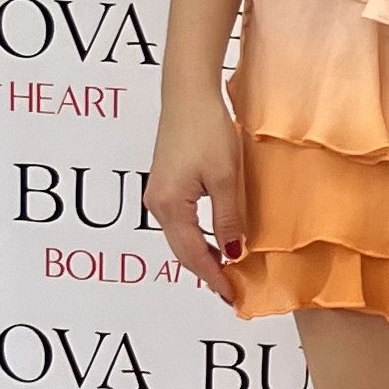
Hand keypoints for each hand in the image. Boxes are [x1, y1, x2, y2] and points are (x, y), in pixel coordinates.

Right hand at [145, 88, 246, 307]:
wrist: (188, 93)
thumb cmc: (206, 129)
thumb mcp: (226, 178)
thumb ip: (227, 218)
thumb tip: (232, 252)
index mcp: (169, 207)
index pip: (193, 254)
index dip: (213, 277)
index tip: (231, 296)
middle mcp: (157, 204)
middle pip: (182, 250)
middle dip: (205, 271)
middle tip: (229, 291)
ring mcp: (158, 193)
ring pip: (180, 237)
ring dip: (201, 255)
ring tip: (225, 272)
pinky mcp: (164, 183)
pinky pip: (180, 222)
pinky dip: (196, 237)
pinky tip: (213, 241)